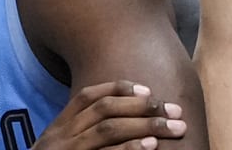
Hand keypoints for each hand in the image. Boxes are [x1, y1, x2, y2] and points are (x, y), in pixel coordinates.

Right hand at [34, 81, 186, 149]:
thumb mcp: (60, 148)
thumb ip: (78, 134)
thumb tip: (120, 122)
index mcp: (58, 128)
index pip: (86, 97)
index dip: (117, 89)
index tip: (147, 90)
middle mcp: (62, 136)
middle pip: (103, 110)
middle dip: (141, 106)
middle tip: (173, 110)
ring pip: (107, 129)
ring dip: (145, 125)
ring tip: (173, 127)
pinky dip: (130, 148)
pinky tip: (151, 145)